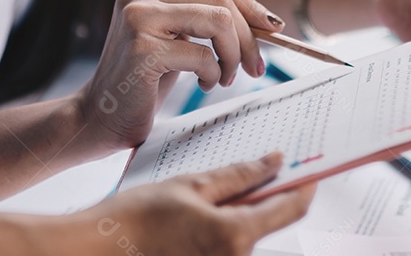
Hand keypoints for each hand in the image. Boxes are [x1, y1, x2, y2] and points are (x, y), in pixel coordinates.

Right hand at [73, 153, 314, 255]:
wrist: (99, 250)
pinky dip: (226, 223)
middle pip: (268, 221)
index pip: (290, 208)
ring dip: (245, 208)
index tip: (311, 166)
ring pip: (248, 232)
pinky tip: (205, 209)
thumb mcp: (191, 186)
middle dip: (268, 194)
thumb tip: (274, 162)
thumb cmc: (138, 216)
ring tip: (221, 185)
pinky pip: (229, 244)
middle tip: (263, 164)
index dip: (305, 184)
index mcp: (235, 235)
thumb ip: (238, 176)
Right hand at [77, 0, 284, 149]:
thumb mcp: (178, 37)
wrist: (100, 117)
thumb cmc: (146, 79)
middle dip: (249, 36)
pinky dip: (214, 74)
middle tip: (255, 67)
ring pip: (219, 21)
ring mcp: (138, 16)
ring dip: (233, 55)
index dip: (250, 3)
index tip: (272, 29)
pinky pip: (204, 56)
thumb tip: (268, 20)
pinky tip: (203, 85)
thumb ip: (208, 17)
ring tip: (225, 78)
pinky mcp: (142, 48)